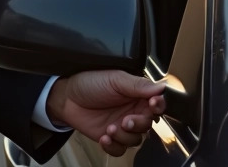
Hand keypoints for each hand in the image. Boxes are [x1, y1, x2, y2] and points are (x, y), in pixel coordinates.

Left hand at [47, 70, 165, 156]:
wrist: (67, 97)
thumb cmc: (90, 82)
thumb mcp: (115, 79)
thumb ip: (138, 85)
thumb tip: (160, 87)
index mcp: (137, 94)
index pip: (157, 104)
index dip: (158, 106)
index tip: (152, 105)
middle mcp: (132, 111)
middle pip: (148, 124)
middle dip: (138, 124)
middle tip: (125, 121)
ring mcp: (122, 126)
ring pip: (136, 139)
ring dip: (124, 136)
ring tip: (110, 128)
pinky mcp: (111, 138)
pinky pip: (121, 150)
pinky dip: (114, 147)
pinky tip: (104, 138)